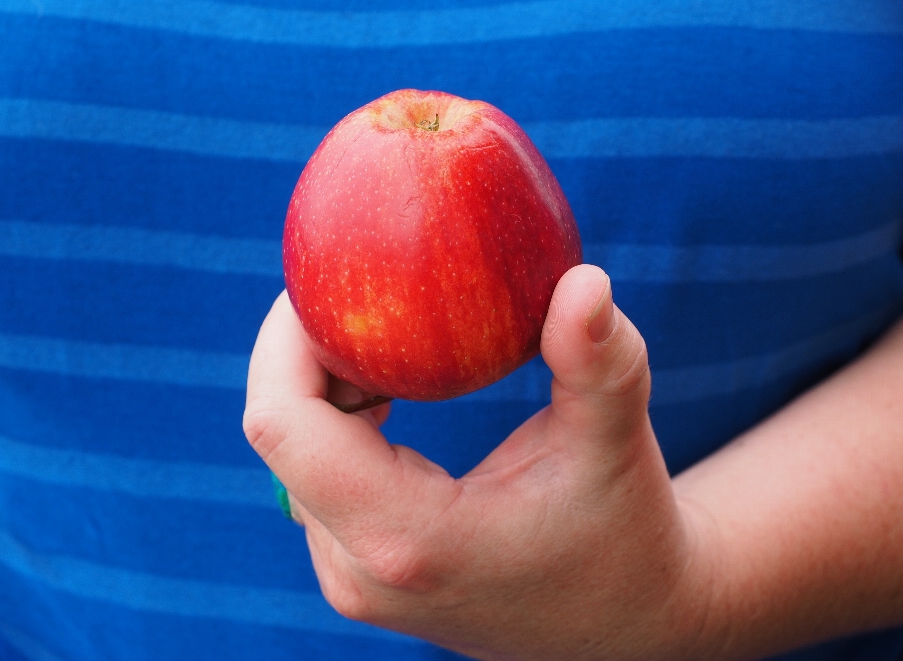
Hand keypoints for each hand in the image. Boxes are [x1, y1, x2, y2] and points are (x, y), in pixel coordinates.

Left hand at [244, 265, 710, 659]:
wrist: (617, 623)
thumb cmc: (623, 529)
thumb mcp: (616, 444)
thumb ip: (601, 361)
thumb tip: (585, 279)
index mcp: (409, 537)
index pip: (283, 424)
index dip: (283, 339)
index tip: (323, 281)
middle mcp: (361, 569)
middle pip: (279, 433)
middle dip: (303, 350)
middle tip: (362, 291)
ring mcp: (352, 579)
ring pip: (290, 456)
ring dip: (319, 384)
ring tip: (383, 337)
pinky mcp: (358, 572)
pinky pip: (312, 478)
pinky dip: (332, 419)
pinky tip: (384, 387)